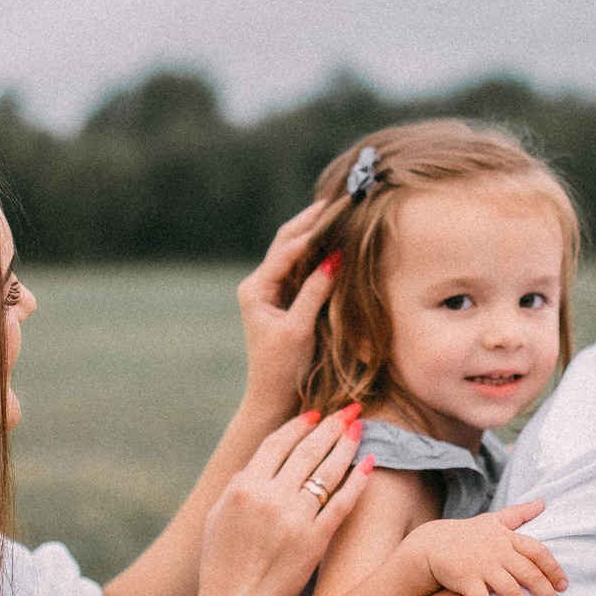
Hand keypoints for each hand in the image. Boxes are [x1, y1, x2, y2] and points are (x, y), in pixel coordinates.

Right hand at [197, 407, 369, 595]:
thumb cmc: (221, 565)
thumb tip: (255, 466)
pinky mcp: (315, 539)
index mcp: (243, 487)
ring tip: (361, 427)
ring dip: (346, 445)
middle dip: (331, 425)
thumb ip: (237, 487)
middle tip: (350, 408)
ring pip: (327, 471)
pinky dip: (358, 481)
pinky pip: (342, 503)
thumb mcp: (217, 518)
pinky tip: (370, 463)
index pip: (276, 444)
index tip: (314, 414)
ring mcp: (295, 518)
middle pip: (307, 451)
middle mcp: (270, 497)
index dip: (298, 426)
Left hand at [237, 200, 338, 412]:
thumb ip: (314, 292)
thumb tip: (335, 258)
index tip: (339, 211)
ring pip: (295, 251)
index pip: (287, 249)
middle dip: (312, 220)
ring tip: (339, 209)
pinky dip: (319, 252)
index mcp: (256, 288)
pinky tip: (337, 239)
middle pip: (288, 241)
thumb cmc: (282, 369)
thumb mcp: (298, 330)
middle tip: (339, 197)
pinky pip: (303, 268)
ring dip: (316, 232)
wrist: (272, 398)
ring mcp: (272, 290)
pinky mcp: (285, 299)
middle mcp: (260, 284)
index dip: (314, 229)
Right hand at [411, 500, 567, 595]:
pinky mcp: (465, 581)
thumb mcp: (494, 519)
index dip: (554, 569)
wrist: (431, 543)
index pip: (538, 552)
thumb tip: (543, 501)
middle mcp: (498, 552)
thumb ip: (520, 513)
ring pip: (511, 592)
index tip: (564, 586)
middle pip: (530, 575)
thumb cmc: (468, 533)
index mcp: (508, 538)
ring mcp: (482, 567)